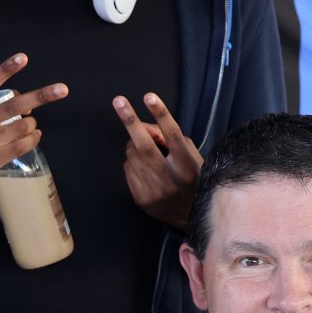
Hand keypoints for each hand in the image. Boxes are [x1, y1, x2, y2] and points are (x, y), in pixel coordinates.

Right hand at [0, 55, 66, 199]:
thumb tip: (30, 102)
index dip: (5, 70)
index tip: (23, 58)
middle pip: (12, 106)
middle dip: (40, 96)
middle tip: (62, 89)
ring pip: (21, 127)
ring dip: (32, 124)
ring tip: (30, 125)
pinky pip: (21, 146)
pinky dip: (33, 139)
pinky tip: (34, 136)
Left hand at [114, 93, 202, 227]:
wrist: (188, 216)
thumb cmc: (193, 179)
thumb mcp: (192, 157)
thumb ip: (172, 139)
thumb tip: (147, 127)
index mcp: (187, 166)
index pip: (173, 135)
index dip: (161, 114)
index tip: (149, 96)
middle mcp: (169, 179)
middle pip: (145, 146)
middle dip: (130, 121)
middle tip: (118, 101)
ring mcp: (153, 190)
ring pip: (133, 155)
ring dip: (134, 144)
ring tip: (147, 148)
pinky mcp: (140, 198)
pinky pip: (128, 169)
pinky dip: (133, 161)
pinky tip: (145, 167)